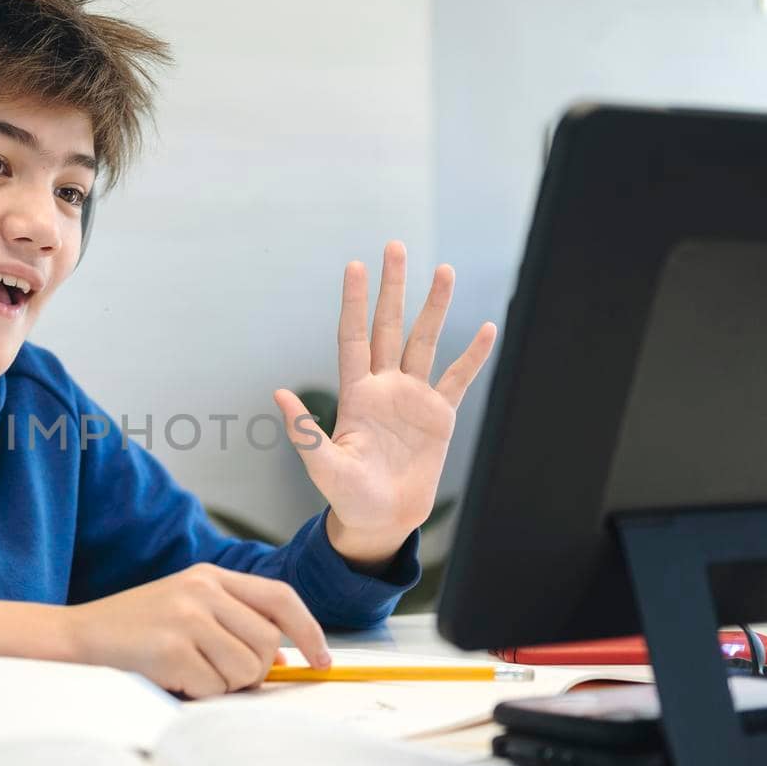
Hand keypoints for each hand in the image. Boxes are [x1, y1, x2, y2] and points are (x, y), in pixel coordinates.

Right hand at [64, 563, 330, 698]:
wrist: (78, 635)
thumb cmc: (137, 629)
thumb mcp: (188, 609)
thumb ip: (234, 623)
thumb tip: (284, 659)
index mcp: (210, 575)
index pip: (280, 598)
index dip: (309, 631)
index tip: (322, 661)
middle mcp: (202, 590)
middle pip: (267, 642)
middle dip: (254, 670)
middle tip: (220, 674)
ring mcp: (186, 617)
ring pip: (245, 669)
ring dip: (225, 685)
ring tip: (191, 672)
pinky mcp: (171, 649)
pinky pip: (214, 687)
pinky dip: (198, 693)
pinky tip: (172, 677)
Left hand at [272, 241, 496, 566]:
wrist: (382, 519)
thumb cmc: (347, 496)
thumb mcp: (323, 466)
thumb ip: (305, 431)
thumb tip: (279, 394)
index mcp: (355, 394)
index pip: (354, 336)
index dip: (354, 301)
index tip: (355, 266)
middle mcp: (385, 387)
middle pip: (389, 326)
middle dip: (393, 287)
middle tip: (395, 246)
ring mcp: (413, 398)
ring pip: (425, 342)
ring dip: (434, 308)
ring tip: (443, 271)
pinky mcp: (440, 415)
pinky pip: (458, 378)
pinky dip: (473, 355)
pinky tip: (487, 329)